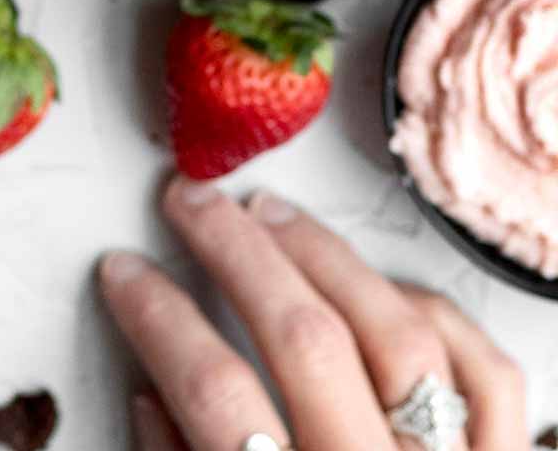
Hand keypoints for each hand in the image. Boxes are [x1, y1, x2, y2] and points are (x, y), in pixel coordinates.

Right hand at [101, 180, 526, 450]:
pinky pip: (484, 373)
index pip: (216, 403)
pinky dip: (428, 312)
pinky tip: (375, 283)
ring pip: (397, 334)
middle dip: (234, 253)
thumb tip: (152, 395)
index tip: (121, 271)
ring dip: (324, 255)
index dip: (159, 322)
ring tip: (267, 212)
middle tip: (185, 201)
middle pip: (305, 341)